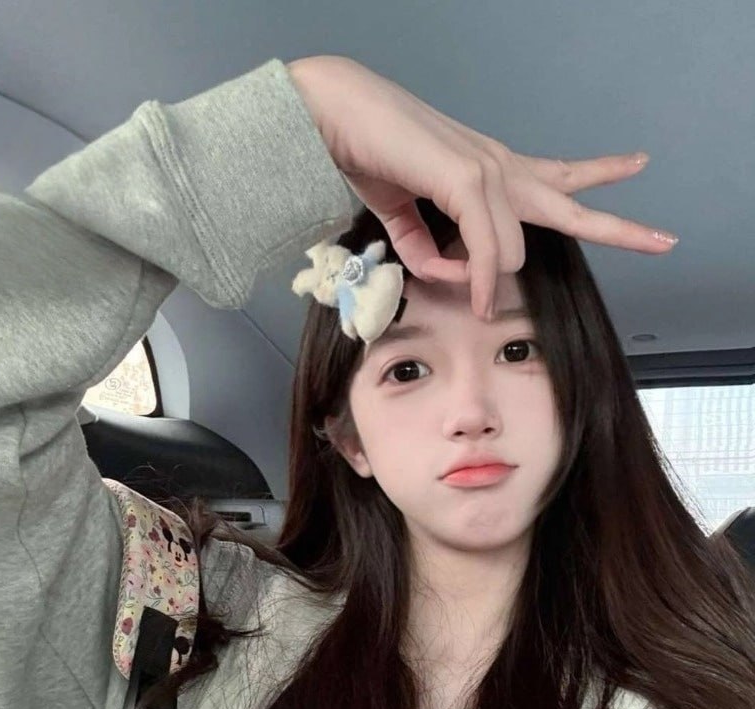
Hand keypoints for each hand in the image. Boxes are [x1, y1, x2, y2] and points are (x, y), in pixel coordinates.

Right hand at [287, 55, 677, 315]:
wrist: (338, 118)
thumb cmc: (371, 155)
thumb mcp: (404, 217)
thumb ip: (429, 249)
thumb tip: (451, 277)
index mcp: (490, 171)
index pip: (556, 173)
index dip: (598, 172)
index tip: (636, 165)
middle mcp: (500, 168)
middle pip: (572, 200)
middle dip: (620, 226)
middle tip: (666, 240)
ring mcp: (488, 170)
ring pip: (515, 248)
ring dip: (485, 281)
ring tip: (459, 290)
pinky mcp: (469, 179)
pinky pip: (488, 247)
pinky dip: (480, 277)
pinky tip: (474, 293)